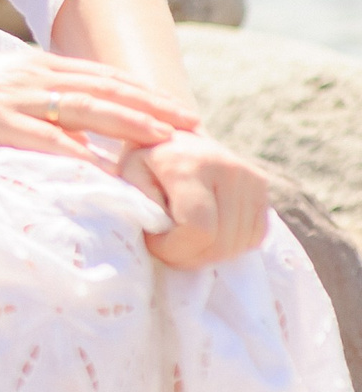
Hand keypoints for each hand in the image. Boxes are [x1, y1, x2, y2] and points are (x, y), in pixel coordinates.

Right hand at [0, 50, 198, 163]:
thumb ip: (30, 101)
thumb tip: (69, 130)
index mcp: (27, 66)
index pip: (97, 77)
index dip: (141, 92)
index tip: (177, 109)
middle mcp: (26, 76)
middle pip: (101, 89)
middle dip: (150, 107)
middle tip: (192, 124)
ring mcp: (9, 97)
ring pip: (82, 108)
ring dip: (128, 123)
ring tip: (165, 141)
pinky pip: (39, 135)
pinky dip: (75, 149)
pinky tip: (102, 165)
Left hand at [119, 130, 270, 266]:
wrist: (173, 134)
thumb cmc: (144, 159)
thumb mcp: (129, 174)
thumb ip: (141, 203)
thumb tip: (161, 228)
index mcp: (189, 163)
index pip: (199, 228)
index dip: (176, 249)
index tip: (154, 243)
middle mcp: (227, 166)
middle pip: (222, 242)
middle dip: (191, 256)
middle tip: (169, 248)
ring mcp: (250, 175)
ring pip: (240, 243)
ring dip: (210, 254)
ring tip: (184, 239)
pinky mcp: (262, 184)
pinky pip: (255, 235)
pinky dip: (231, 245)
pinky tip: (208, 233)